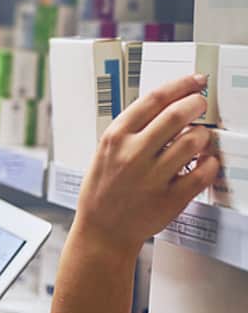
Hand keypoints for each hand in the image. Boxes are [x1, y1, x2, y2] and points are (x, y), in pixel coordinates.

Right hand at [52, 74, 219, 312]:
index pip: (153, 100)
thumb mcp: (104, 153)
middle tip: (202, 104)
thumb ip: (130, 130)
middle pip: (177, 115)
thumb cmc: (103, 190)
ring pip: (194, 141)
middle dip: (196, 104)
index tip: (195, 81)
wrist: (102, 231)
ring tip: (200, 138)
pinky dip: (210, 164)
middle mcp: (133, 154)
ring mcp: (152, 177)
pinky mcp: (170, 198)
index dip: (180, 85)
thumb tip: (166, 107)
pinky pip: (203, 173)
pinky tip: (205, 162)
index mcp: (115, 138)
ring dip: (204, 135)